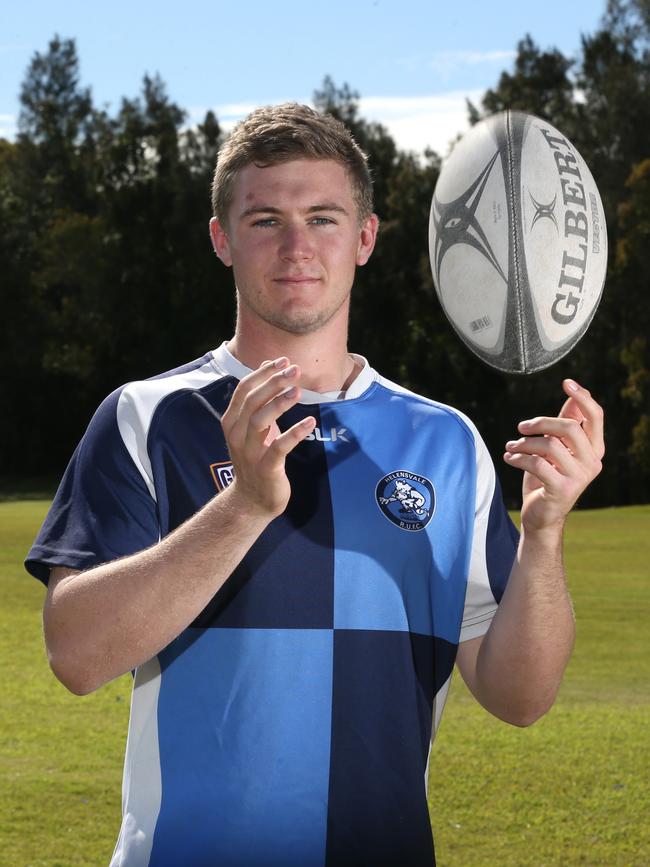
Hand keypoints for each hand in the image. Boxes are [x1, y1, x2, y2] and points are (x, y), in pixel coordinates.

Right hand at [220, 357, 315, 518]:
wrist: (251, 499)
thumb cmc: (256, 457)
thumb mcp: (253, 427)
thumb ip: (259, 399)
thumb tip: (270, 365)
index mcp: (232, 421)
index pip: (244, 390)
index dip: (263, 373)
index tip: (284, 360)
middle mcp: (237, 435)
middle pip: (252, 401)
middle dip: (274, 382)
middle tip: (295, 370)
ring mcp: (250, 452)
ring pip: (260, 421)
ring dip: (280, 403)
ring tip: (298, 391)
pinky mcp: (266, 468)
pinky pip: (280, 447)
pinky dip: (295, 433)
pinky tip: (310, 422)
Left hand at [503, 379, 604, 532]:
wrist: (541, 515)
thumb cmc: (546, 478)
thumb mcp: (555, 449)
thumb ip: (564, 426)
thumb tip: (574, 398)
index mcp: (594, 449)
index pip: (595, 417)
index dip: (582, 398)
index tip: (567, 382)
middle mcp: (592, 462)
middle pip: (570, 428)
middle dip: (541, 422)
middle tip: (521, 427)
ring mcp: (579, 478)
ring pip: (550, 445)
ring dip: (524, 443)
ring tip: (511, 447)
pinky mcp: (562, 490)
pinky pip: (537, 464)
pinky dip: (519, 458)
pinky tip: (510, 458)